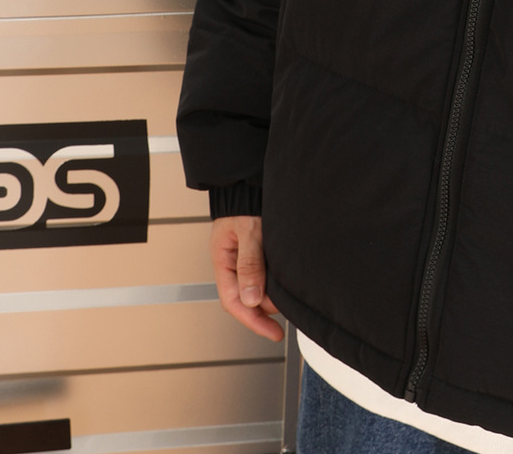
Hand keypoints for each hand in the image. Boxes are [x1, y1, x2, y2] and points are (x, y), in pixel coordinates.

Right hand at [210, 214, 283, 341]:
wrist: (250, 181)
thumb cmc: (246, 202)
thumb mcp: (249, 233)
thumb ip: (250, 264)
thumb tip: (251, 299)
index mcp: (223, 261)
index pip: (235, 302)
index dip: (253, 321)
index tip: (273, 332)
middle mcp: (233, 264)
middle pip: (247, 299)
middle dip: (265, 310)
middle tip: (287, 311)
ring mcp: (245, 259)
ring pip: (257, 288)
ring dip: (271, 296)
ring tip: (289, 296)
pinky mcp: (258, 253)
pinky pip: (265, 275)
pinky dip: (274, 282)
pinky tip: (286, 282)